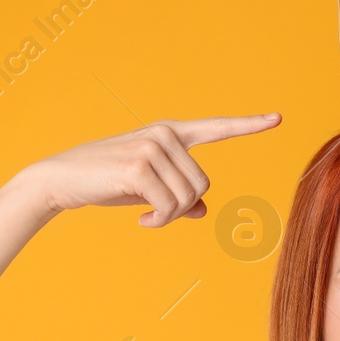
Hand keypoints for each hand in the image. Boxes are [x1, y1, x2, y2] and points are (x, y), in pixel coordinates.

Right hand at [19, 114, 281, 226]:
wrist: (62, 180)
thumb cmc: (106, 182)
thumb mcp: (148, 188)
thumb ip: (179, 194)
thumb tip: (204, 209)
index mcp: (170, 133)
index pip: (216, 128)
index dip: (248, 125)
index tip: (277, 118)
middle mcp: (165, 135)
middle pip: (204, 184)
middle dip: (183, 207)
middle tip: (154, 212)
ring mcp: (152, 148)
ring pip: (188, 198)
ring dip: (168, 216)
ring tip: (145, 214)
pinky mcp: (140, 168)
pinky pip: (169, 208)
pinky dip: (158, 222)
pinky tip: (140, 219)